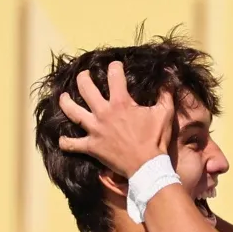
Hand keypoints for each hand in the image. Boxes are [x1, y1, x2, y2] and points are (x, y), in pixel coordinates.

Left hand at [57, 61, 174, 176]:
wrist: (147, 166)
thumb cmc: (156, 140)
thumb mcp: (165, 113)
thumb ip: (165, 94)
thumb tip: (169, 77)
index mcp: (121, 103)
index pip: (114, 76)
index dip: (114, 67)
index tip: (115, 65)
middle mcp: (103, 113)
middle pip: (85, 88)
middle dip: (83, 78)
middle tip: (84, 75)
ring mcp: (95, 130)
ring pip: (72, 112)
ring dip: (65, 102)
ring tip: (63, 97)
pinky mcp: (91, 146)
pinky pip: (72, 144)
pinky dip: (66, 142)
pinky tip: (63, 139)